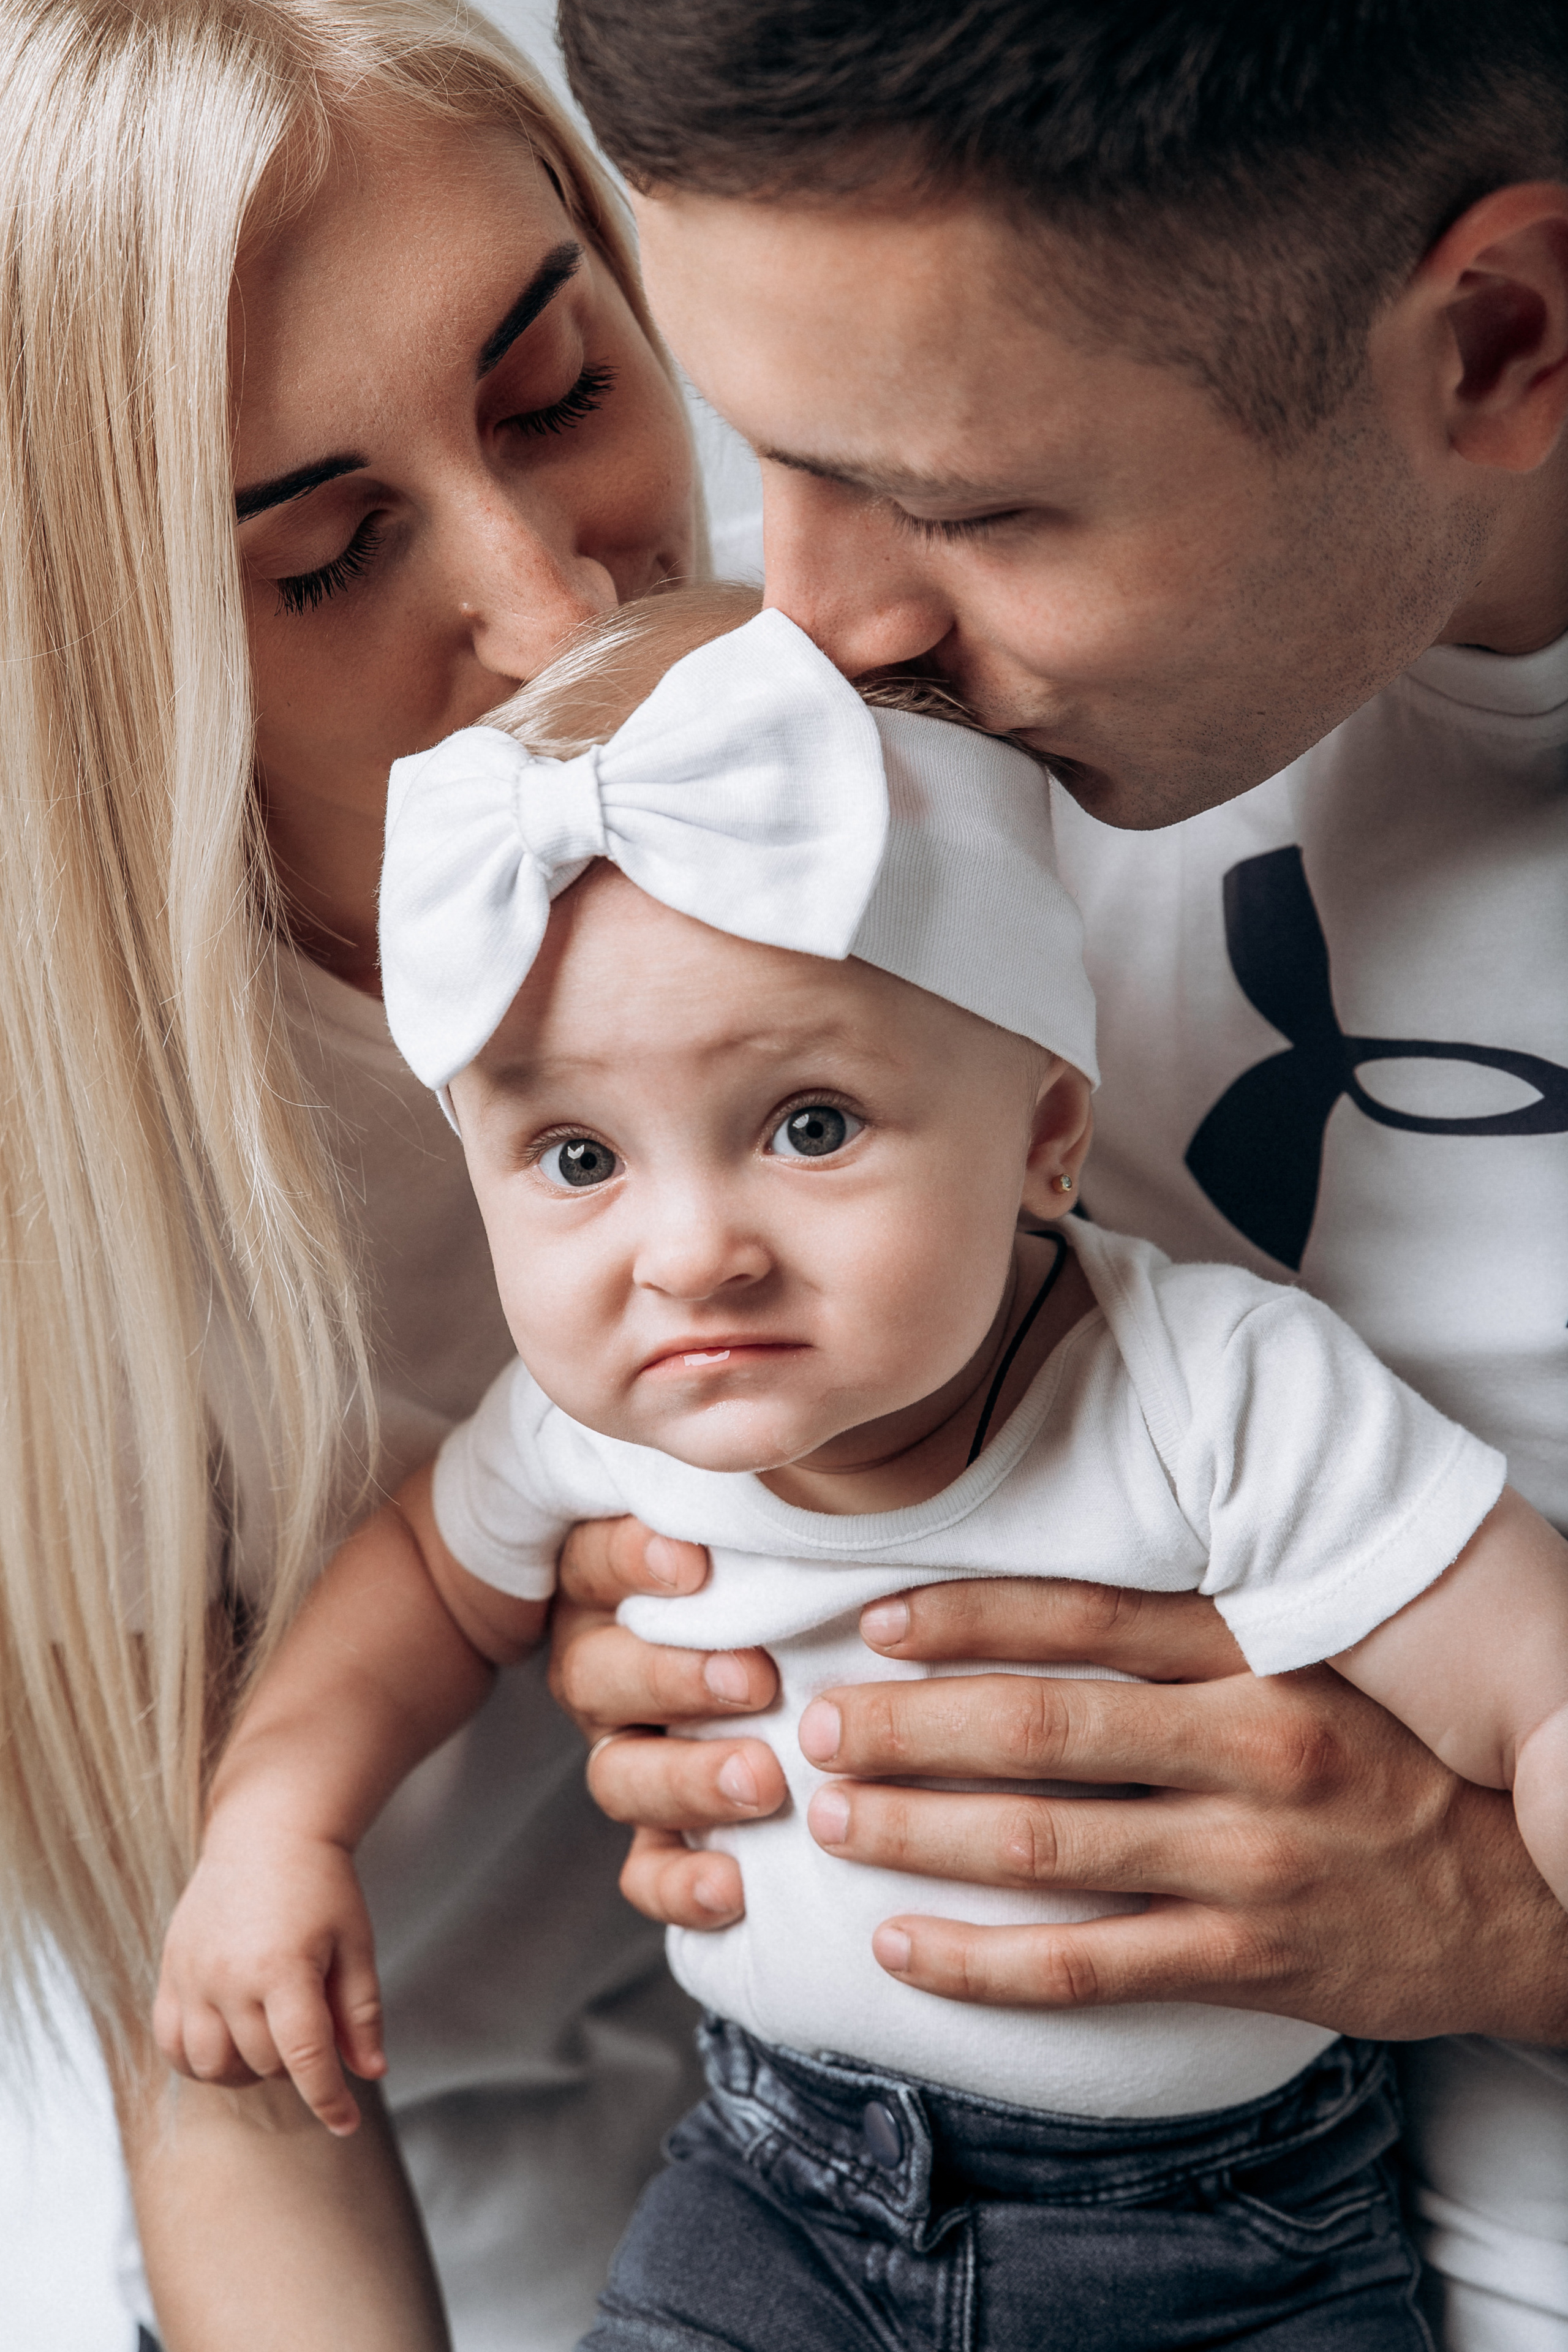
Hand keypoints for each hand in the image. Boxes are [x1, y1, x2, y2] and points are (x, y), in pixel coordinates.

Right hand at [155, 1823, 386, 2135]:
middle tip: (312, 2026)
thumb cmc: (321, 1885)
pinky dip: (198, 2060)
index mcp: (284, 1969)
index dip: (329, 2100)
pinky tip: (227, 2041)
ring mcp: (193, 1977)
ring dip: (246, 2068)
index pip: (305, 2059)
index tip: (347, 2123)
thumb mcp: (356, 1942)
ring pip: (212, 2067)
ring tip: (271, 2036)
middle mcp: (230, 1978)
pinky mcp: (170, 1973)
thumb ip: (361, 2012)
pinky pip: (171, 2045)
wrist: (266, 1832)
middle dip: (296, 2064)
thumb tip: (370, 2073)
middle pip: (263, 2064)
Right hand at [551, 1516, 786, 1926]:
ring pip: (619, 1775)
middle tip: (755, 1681)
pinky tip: (734, 1886)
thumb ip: (747, 1512)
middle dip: (675, 1679)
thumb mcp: (751, 1532)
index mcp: (609, 1585)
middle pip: (600, 1675)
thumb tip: (781, 1454)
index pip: (596, 1562)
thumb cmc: (777, 1573)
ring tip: (762, 1782)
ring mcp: (627, 1753)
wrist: (796, 1669)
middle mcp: (604, 1669)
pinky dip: (681, 1885)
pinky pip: (644, 1872)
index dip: (634, 1562)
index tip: (696, 1564)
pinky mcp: (658, 1834)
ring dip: (687, 1781)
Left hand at [795, 1578, 1567, 2041]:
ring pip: (1046, 1848)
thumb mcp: (1307, 1665)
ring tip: (834, 1821)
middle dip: (908, 1729)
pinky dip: (981, 1961)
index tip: (873, 1620)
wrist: (1524, 1894)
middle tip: (815, 1727)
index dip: (966, 1616)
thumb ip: (1186, 1640)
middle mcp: (1249, 1749)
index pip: (1083, 1619)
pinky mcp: (1248, 1963)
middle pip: (1040, 1731)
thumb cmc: (1390, 1762)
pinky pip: (1086, 1968)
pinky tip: (904, 1948)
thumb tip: (1033, 1612)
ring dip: (919, 1834)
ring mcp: (1248, 1863)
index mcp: (1258, 1658)